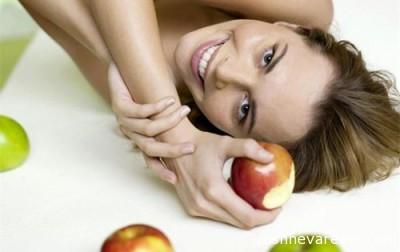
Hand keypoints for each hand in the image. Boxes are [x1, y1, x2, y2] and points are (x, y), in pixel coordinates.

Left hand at [108, 62, 194, 182]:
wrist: (120, 68)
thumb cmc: (143, 89)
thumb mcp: (159, 109)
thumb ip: (172, 119)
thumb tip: (196, 125)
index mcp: (139, 137)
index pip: (149, 159)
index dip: (160, 170)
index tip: (175, 179)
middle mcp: (130, 132)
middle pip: (149, 149)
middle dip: (171, 150)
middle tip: (190, 148)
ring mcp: (123, 120)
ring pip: (149, 129)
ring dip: (170, 121)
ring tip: (185, 111)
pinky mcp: (119, 106)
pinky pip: (141, 111)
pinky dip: (158, 107)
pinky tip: (170, 100)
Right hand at [162, 130, 280, 229]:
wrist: (174, 145)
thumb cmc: (200, 144)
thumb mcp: (226, 143)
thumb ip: (249, 148)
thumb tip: (270, 158)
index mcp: (213, 189)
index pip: (246, 216)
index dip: (266, 216)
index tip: (277, 206)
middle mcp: (203, 203)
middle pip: (240, 223)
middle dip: (259, 217)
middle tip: (271, 203)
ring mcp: (196, 208)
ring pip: (229, 221)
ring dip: (245, 215)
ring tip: (257, 199)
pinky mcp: (192, 208)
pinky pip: (218, 216)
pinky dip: (232, 211)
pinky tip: (238, 196)